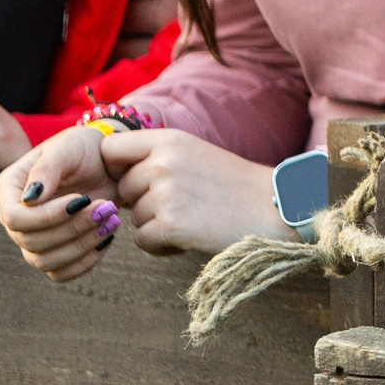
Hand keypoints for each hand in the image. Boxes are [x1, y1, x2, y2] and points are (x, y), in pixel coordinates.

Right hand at [0, 128, 121, 282]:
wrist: (106, 162)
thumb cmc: (83, 148)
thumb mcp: (67, 148)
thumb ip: (47, 169)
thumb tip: (29, 200)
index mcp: (9, 190)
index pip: (14, 218)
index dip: (47, 216)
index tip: (83, 199)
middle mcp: (16, 218)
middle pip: (31, 242)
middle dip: (73, 227)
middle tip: (107, 208)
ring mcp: (33, 239)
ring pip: (46, 262)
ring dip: (82, 245)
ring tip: (111, 221)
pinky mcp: (54, 253)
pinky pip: (61, 273)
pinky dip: (86, 262)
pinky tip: (107, 238)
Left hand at [102, 128, 285, 257]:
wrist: (273, 207)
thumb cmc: (234, 184)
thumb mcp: (195, 153)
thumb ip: (157, 157)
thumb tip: (116, 177)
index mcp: (169, 139)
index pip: (110, 148)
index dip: (117, 167)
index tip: (135, 178)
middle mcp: (163, 162)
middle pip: (123, 188)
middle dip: (143, 201)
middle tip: (181, 203)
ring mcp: (165, 193)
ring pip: (133, 216)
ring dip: (156, 224)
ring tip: (192, 218)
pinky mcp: (170, 224)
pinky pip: (142, 240)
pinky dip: (162, 245)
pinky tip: (189, 236)